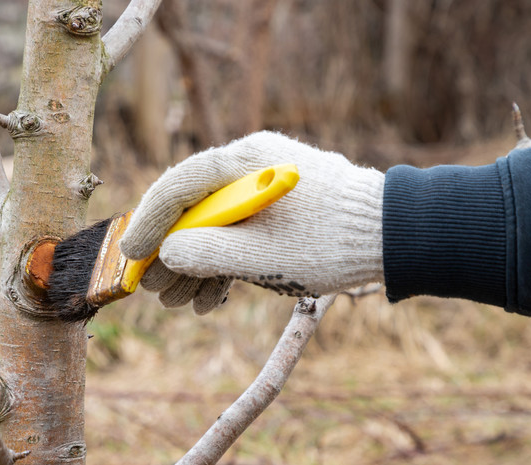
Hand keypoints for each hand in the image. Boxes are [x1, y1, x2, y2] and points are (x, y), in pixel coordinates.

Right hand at [119, 131, 384, 313]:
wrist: (399, 237)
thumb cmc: (334, 241)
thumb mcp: (261, 255)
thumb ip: (206, 252)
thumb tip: (168, 252)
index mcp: (247, 161)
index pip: (180, 185)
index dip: (149, 222)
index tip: (131, 255)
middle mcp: (254, 165)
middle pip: (195, 207)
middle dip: (173, 254)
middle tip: (155, 291)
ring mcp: (268, 187)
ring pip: (217, 224)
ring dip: (198, 266)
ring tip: (182, 305)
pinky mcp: (282, 208)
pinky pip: (242, 232)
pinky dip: (226, 264)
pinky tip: (212, 299)